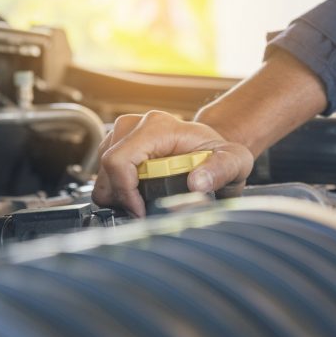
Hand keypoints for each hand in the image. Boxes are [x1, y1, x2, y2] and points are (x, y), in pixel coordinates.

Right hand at [92, 111, 253, 217]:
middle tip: (145, 210)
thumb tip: (197, 182)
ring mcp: (123, 134)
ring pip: (101, 175)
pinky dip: (118, 190)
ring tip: (146, 202)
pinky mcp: (117, 145)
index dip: (125, 192)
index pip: (119, 161)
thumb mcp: (233, 162)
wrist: (213, 148)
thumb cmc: (221, 153)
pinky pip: (104, 175)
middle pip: (106, 170)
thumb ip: (220, 170)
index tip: (141, 212)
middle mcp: (135, 125)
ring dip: (119, 195)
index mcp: (157, 126)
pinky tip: (140, 194)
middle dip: (122, 197)